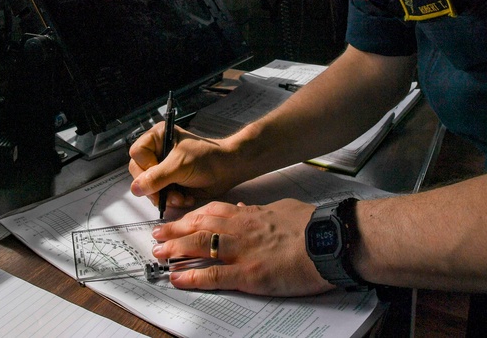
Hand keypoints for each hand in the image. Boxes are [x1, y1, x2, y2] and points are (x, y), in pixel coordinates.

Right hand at [128, 125, 243, 210]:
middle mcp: (157, 151)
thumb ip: (156, 177)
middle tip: (167, 195)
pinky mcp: (169, 182)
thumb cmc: (207, 160)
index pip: (137, 154)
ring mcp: (163, 168)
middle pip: (139, 173)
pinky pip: (160, 195)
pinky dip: (171, 200)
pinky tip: (185, 198)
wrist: (228, 170)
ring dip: (164, 196)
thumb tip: (135, 189)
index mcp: (158, 137)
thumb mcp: (179, 166)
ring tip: (180, 197)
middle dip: (155, 187)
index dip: (146, 167)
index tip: (161, 174)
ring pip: (148, 188)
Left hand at [149, 199, 332, 295]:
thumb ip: (260, 210)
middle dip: (175, 230)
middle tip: (156, 234)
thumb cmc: (313, 226)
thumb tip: (243, 207)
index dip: (190, 216)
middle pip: (199, 226)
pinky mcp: (250, 274)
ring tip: (158, 253)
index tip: (177, 218)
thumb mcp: (283, 209)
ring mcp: (243, 252)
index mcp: (251, 214)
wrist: (329, 240)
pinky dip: (192, 277)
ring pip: (200, 246)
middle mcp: (241, 229)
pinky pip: (214, 275)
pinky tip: (177, 279)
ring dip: (175, 249)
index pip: (212, 211)